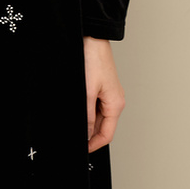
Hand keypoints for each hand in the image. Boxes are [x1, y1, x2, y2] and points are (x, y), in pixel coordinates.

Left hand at [83, 37, 124, 152]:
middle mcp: (115, 100)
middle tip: (74, 138)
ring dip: (88, 122)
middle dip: (89, 134)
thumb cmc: (94, 60)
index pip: (107, 135)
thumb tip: (86, 134)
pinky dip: (87, 110)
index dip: (94, 145)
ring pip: (99, 116)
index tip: (81, 150)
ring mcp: (109, 93)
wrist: (93, 38)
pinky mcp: (102, 86)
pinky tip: (77, 109)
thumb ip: (87, 116)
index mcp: (116, 104)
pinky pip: (96, 105)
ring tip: (74, 123)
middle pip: (103, 126)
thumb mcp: (87, 92)